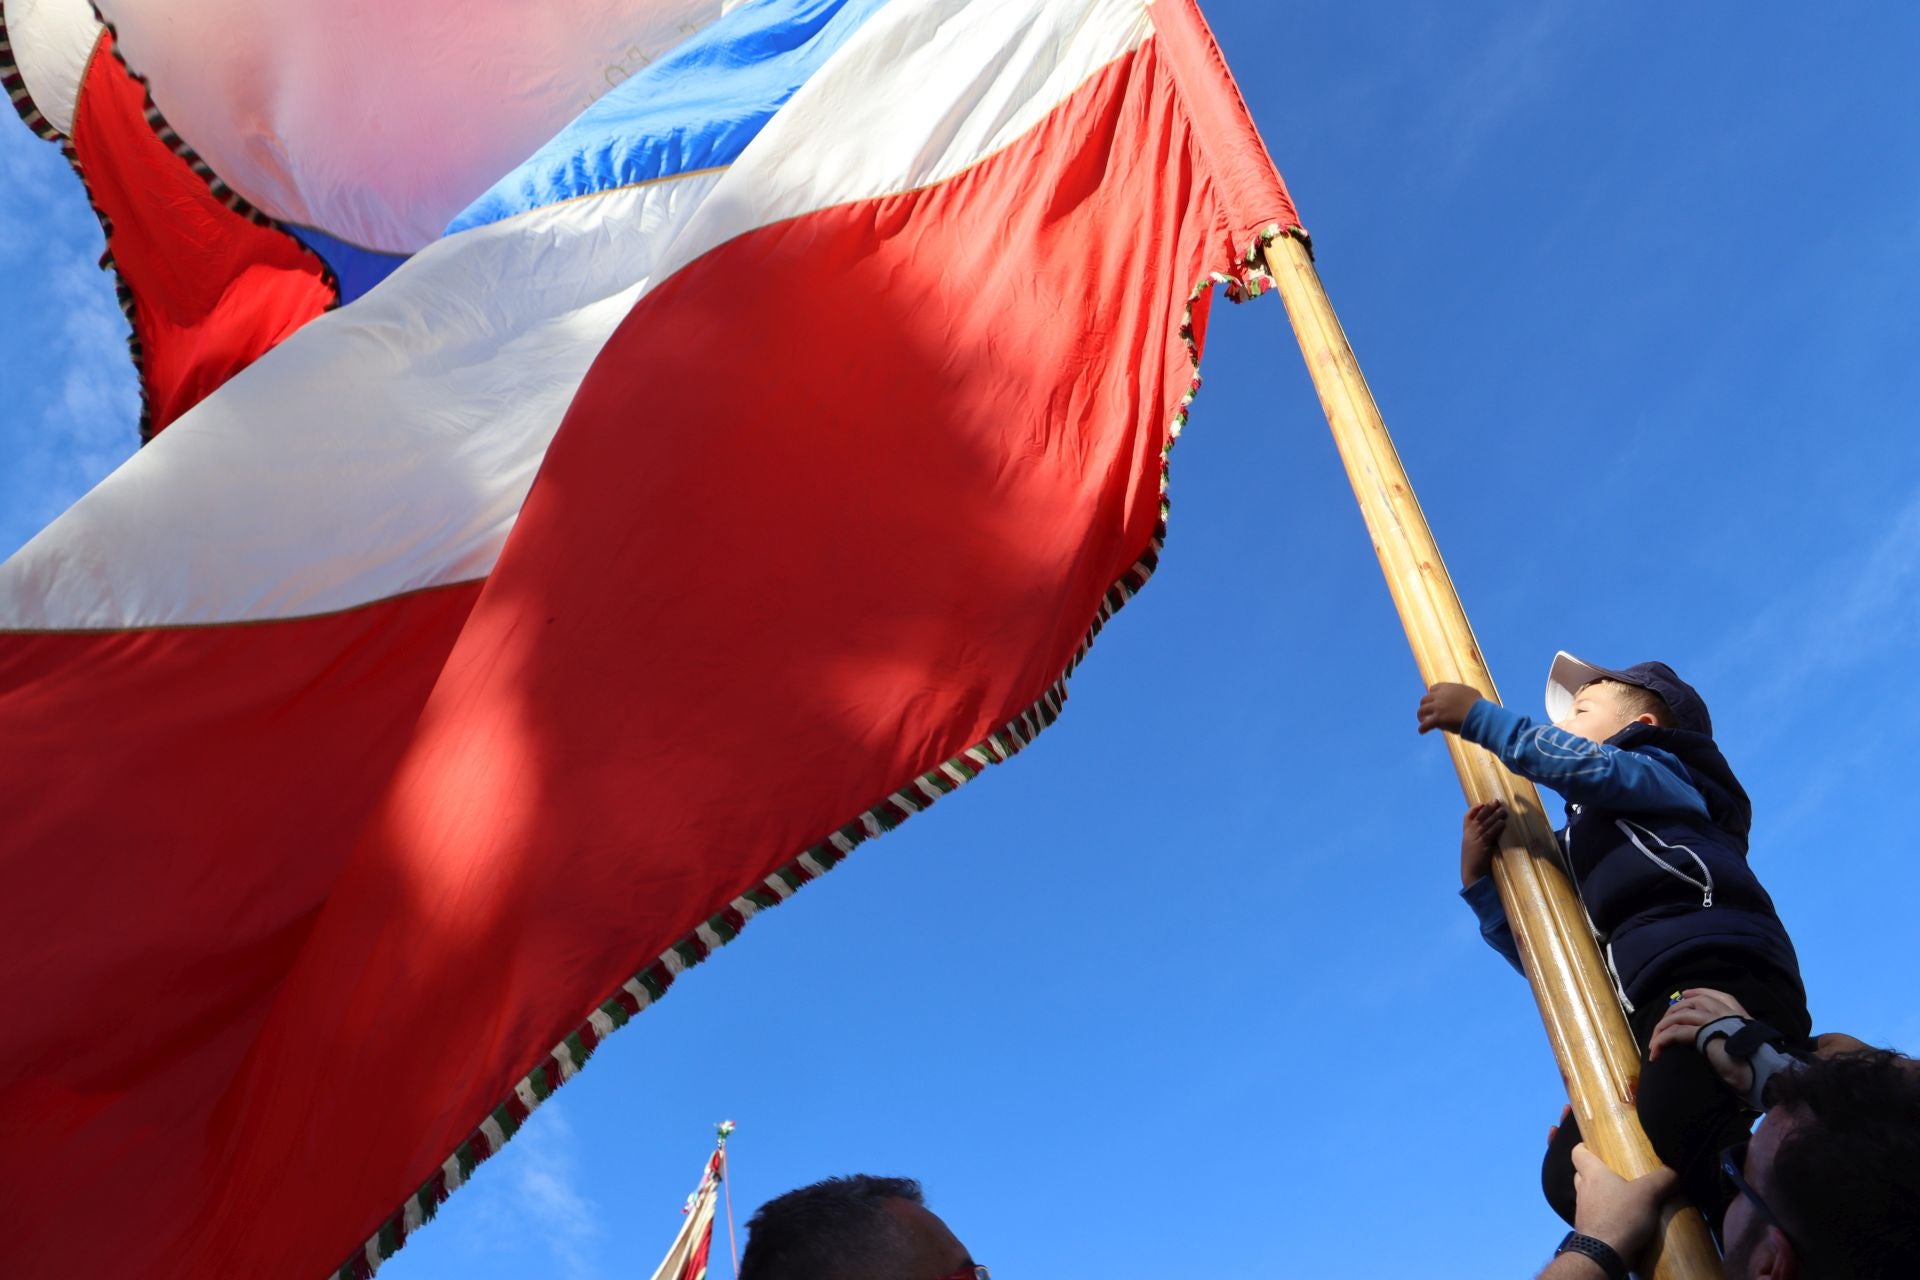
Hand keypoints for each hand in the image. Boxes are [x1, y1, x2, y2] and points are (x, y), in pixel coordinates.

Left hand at [1417, 682, 1482, 734]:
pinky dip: (1422, 728)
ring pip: (1422, 710)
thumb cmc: (1479, 705)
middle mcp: (1440, 695)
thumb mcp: (1470, 693)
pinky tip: (1422, 731)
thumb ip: (1461, 694)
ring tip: (1422, 721)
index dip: (1433, 695)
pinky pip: (1425, 724)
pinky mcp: (1438, 719)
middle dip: (1425, 705)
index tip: (1433, 700)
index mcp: (1448, 688)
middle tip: (1426, 712)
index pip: (1434, 688)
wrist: (1479, 714)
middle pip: (1425, 699)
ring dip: (1420, 716)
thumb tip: (1461, 698)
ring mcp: (1438, 707)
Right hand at [1460, 800, 1506, 885]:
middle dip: (1487, 808)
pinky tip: (1502, 822)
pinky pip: (1490, 833)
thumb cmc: (1474, 864)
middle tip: (1496, 801)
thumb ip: (1478, 840)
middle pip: (1478, 817)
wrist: (1471, 875)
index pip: (1467, 818)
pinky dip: (1496, 826)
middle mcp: (1469, 835)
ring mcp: (1475, 840)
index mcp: (1466, 836)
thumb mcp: (1473, 849)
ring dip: (1495, 815)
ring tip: (1503, 809)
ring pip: (1485, 823)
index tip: (1482, 804)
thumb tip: (1490, 834)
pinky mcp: (1482, 845)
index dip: (1474, 809)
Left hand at [1569, 1143, 1676, 1263]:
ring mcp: (1583, 1211)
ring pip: (1589, 1196)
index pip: (1577, 1152)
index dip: (1584, 1146)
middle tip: (1616, 1173)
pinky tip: (1622, 1218)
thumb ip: (1662, 1179)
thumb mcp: (1647, 1193)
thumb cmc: (1620, 1216)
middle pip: (1583, 1174)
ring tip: (1622, 1196)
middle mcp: (1583, 1190)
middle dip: (1596, 1172)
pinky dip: (1605, 1214)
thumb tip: (1675, 1170)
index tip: (1595, 1146)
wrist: (1603, 1254)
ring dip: (1602, 1195)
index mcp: (1592, 1174)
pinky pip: (1595, 1216)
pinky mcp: (1589, 1229)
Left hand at [1649, 988, 1753, 1094]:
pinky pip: (1674, 1032)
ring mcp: (1713, 1020)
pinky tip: (1656, 1051)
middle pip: (1689, 1003)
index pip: (1716, 995)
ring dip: (1661, 1030)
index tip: (1684, 995)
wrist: (1763, 1072)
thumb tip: (1717, 1043)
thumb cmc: (1757, 1064)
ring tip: (1653, 1046)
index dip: (1697, 993)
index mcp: (1738, 1014)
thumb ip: (1732, 1037)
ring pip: (1678, 1017)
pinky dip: (1661, 1041)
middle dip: (1671, 1014)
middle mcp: (1724, 1013)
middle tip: (1660, 1029)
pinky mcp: (1702, 1033)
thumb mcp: (1745, 1045)